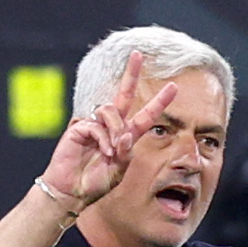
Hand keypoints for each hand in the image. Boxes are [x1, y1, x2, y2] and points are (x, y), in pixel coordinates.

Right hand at [39, 51, 180, 210]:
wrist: (73, 192)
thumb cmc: (96, 183)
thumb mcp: (120, 170)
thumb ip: (127, 152)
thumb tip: (126, 134)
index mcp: (125, 136)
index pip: (145, 115)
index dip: (159, 101)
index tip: (174, 86)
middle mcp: (111, 126)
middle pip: (123, 95)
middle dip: (131, 74)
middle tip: (138, 54)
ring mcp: (94, 125)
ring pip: (111, 111)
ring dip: (116, 130)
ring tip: (113, 151)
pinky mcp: (79, 127)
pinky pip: (96, 124)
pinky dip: (103, 139)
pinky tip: (103, 152)